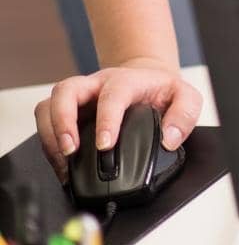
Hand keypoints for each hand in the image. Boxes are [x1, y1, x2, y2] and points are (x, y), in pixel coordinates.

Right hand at [35, 58, 202, 183]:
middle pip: (66, 90)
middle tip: (70, 151)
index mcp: (125, 81)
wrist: (147, 80)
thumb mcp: (185, 97)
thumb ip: (184, 115)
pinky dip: (48, 143)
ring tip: (62, 162)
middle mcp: (96, 85)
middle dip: (62, 122)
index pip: (112, 95)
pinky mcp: (69, 112)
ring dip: (50, 134)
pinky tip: (60, 164)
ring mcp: (79, 97)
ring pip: (49, 105)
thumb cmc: (162, 91)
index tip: (104, 145)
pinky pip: (46, 122)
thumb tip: (169, 139)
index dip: (106, 119)